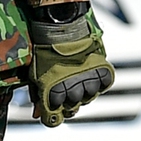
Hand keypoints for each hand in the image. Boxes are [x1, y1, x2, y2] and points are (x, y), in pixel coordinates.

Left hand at [28, 11, 112, 126]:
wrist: (61, 25)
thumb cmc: (44, 48)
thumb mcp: (35, 72)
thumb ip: (38, 94)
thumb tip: (38, 115)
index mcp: (54, 90)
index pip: (55, 115)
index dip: (52, 115)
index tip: (50, 112)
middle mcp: (73, 87)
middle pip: (72, 107)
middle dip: (67, 103)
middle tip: (64, 93)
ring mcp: (89, 78)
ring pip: (89, 97)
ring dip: (83, 92)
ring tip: (76, 81)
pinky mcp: (101, 68)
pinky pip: (104, 84)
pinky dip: (99, 82)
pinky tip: (90, 76)